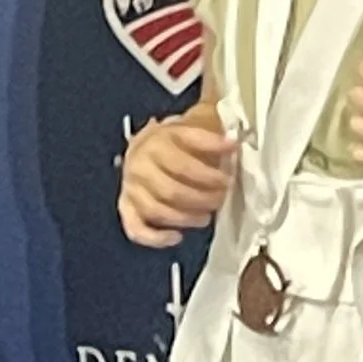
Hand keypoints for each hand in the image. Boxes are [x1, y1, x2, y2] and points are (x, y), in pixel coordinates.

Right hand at [119, 98, 240, 246]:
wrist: (148, 145)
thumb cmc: (180, 140)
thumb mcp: (197, 123)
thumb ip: (216, 129)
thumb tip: (236, 139)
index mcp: (159, 139)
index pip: (185, 157)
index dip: (212, 164)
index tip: (233, 165)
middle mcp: (141, 162)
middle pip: (172, 189)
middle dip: (203, 197)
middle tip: (222, 197)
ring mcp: (132, 187)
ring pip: (157, 210)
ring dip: (186, 217)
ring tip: (207, 216)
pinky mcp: (127, 207)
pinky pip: (136, 229)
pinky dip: (156, 237)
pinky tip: (177, 237)